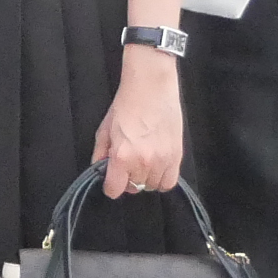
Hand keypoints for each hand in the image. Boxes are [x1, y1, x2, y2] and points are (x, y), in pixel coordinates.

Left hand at [94, 53, 184, 194]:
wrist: (151, 87)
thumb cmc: (126, 104)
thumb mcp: (104, 130)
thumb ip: (100, 154)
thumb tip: (100, 170)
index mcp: (122, 156)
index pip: (114, 190)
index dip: (110, 185)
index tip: (111, 178)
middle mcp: (143, 162)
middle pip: (134, 188)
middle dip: (128, 178)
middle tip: (127, 163)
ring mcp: (162, 160)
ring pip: (152, 186)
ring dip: (145, 178)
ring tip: (142, 161)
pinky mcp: (177, 156)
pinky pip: (169, 182)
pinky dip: (161, 178)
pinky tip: (156, 166)